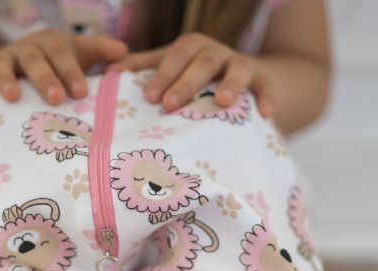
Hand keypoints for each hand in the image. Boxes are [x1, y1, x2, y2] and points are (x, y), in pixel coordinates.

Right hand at [0, 29, 127, 105]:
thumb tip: (124, 53)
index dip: (71, 71)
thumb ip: (99, 53)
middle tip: (56, 98)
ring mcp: (3, 60)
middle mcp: (27, 49)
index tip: (81, 92)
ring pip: (2, 65)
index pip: (62, 54)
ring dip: (7, 79)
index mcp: (52, 45)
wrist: (18, 68)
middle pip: (34, 59)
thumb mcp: (78, 56)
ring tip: (13, 97)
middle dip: (45, 78)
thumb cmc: (57, 66)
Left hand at [106, 32, 274, 117]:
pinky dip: (268, 98)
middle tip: (171, 105)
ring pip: (238, 69)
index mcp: (192, 48)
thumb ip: (143, 70)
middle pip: (203, 61)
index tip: (149, 96)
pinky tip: (267, 115)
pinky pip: (267, 87)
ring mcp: (241, 65)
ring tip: (221, 101)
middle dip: (187, 82)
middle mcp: (217, 53)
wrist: (235, 80)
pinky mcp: (263, 81)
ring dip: (230, 83)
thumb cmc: (192, 79)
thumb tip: (109, 72)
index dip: (162, 74)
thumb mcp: (169, 70)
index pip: (175, 56)